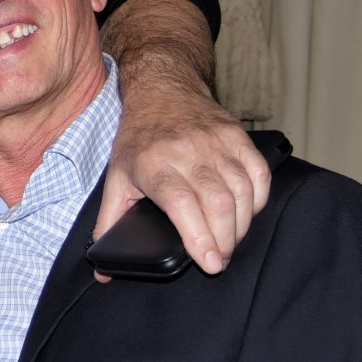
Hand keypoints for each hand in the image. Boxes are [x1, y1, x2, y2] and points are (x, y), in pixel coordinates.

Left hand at [94, 81, 269, 278]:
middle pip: (217, 203)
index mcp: (153, 164)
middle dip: (224, 240)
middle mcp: (186, 152)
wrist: (162, 89)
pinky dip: (258, 199)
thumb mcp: (116, 178)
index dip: (199, 236)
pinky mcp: (237, 136)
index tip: (210, 263)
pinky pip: (258, 173)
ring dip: (241, 225)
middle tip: (218, 259)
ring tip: (229, 241)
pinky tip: (246, 213)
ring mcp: (215, 142)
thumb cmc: (139, 139)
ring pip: (241, 191)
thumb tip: (102, 271)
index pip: (182, 204)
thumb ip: (110, 224)